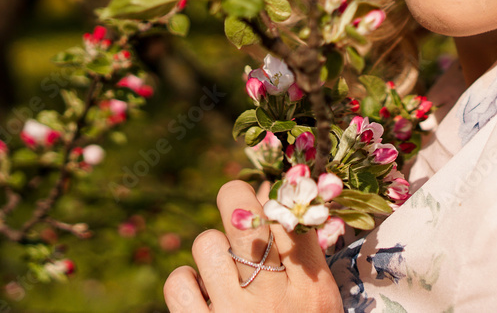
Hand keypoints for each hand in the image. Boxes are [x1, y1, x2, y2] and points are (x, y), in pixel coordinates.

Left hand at [164, 179, 342, 311]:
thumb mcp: (319, 304)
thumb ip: (303, 259)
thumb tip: (269, 199)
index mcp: (311, 289)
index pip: (291, 218)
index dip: (274, 198)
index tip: (266, 200)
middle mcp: (273, 298)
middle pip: (244, 217)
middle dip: (235, 195)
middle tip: (235, 198)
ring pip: (207, 243)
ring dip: (212, 249)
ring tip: (222, 267)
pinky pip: (178, 282)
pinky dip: (186, 282)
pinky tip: (201, 292)